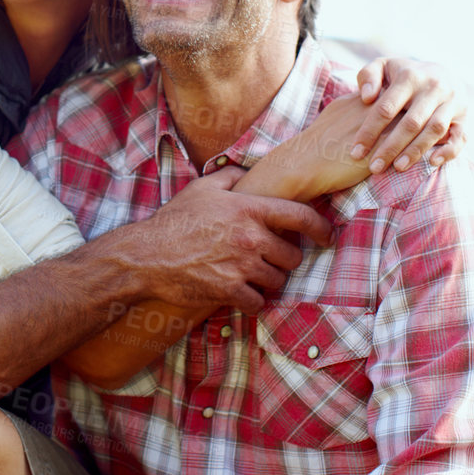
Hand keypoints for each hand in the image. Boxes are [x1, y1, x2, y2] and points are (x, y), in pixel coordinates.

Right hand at [132, 170, 332, 315]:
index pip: (301, 216)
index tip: (326, 235)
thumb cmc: (175, 220)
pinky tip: (241, 293)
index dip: (321, 227)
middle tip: (269, 258)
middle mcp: (250, 238)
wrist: (147, 255)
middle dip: (284, 258)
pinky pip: (258, 302)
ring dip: (269, 280)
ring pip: (278, 281)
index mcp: (248, 209)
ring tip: (252, 275)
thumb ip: (232, 176)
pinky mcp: (230, 291)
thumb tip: (250, 172)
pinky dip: (253, 301)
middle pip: (293, 256)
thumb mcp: (202, 188)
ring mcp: (241, 266)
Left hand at [352, 57, 465, 172]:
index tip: (356, 151)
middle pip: (411, 122)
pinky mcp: (463, 117)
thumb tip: (367, 97)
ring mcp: (451, 102)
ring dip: (416, 151)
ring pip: (434, 129)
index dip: (370, 131)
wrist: (440, 72)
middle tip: (375, 167)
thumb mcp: (382, 66)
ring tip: (397, 168)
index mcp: (409, 77)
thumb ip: (368, 76)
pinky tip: (432, 162)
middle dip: (391, 147)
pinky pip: (460, 136)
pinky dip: (449, 150)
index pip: (386, 108)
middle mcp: (433, 88)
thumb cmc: (402, 74)